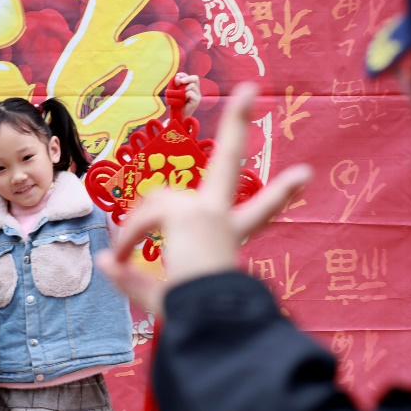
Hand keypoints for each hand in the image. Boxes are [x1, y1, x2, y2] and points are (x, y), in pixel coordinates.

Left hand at [97, 82, 312, 315]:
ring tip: (127, 254)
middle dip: (239, 121)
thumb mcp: (156, 295)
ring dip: (137, 226)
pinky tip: (125, 255)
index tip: (304, 175)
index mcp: (228, 239)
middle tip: (251, 90)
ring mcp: (209, 210)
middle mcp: (223, 218)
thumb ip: (129, 277)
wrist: (208, 319)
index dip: (281, 195)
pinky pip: (145, 215)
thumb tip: (105, 261)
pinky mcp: (192, 210)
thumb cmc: (192, 315)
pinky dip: (129, 235)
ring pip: (159, 200)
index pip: (256, 214)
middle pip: (232, 160)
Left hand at [175, 72, 201, 117]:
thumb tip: (177, 77)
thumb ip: (176, 84)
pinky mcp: (197, 101)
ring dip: (183, 89)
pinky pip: (190, 93)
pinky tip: (182, 100)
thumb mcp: (175, 92)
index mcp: (192, 87)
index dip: (184, 75)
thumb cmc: (177, 103)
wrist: (179, 115)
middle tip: (180, 81)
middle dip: (187, 78)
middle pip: (195, 78)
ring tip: (179, 96)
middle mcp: (196, 90)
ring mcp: (198, 95)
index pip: (191, 76)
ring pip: (192, 86)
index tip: (176, 76)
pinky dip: (184, 95)